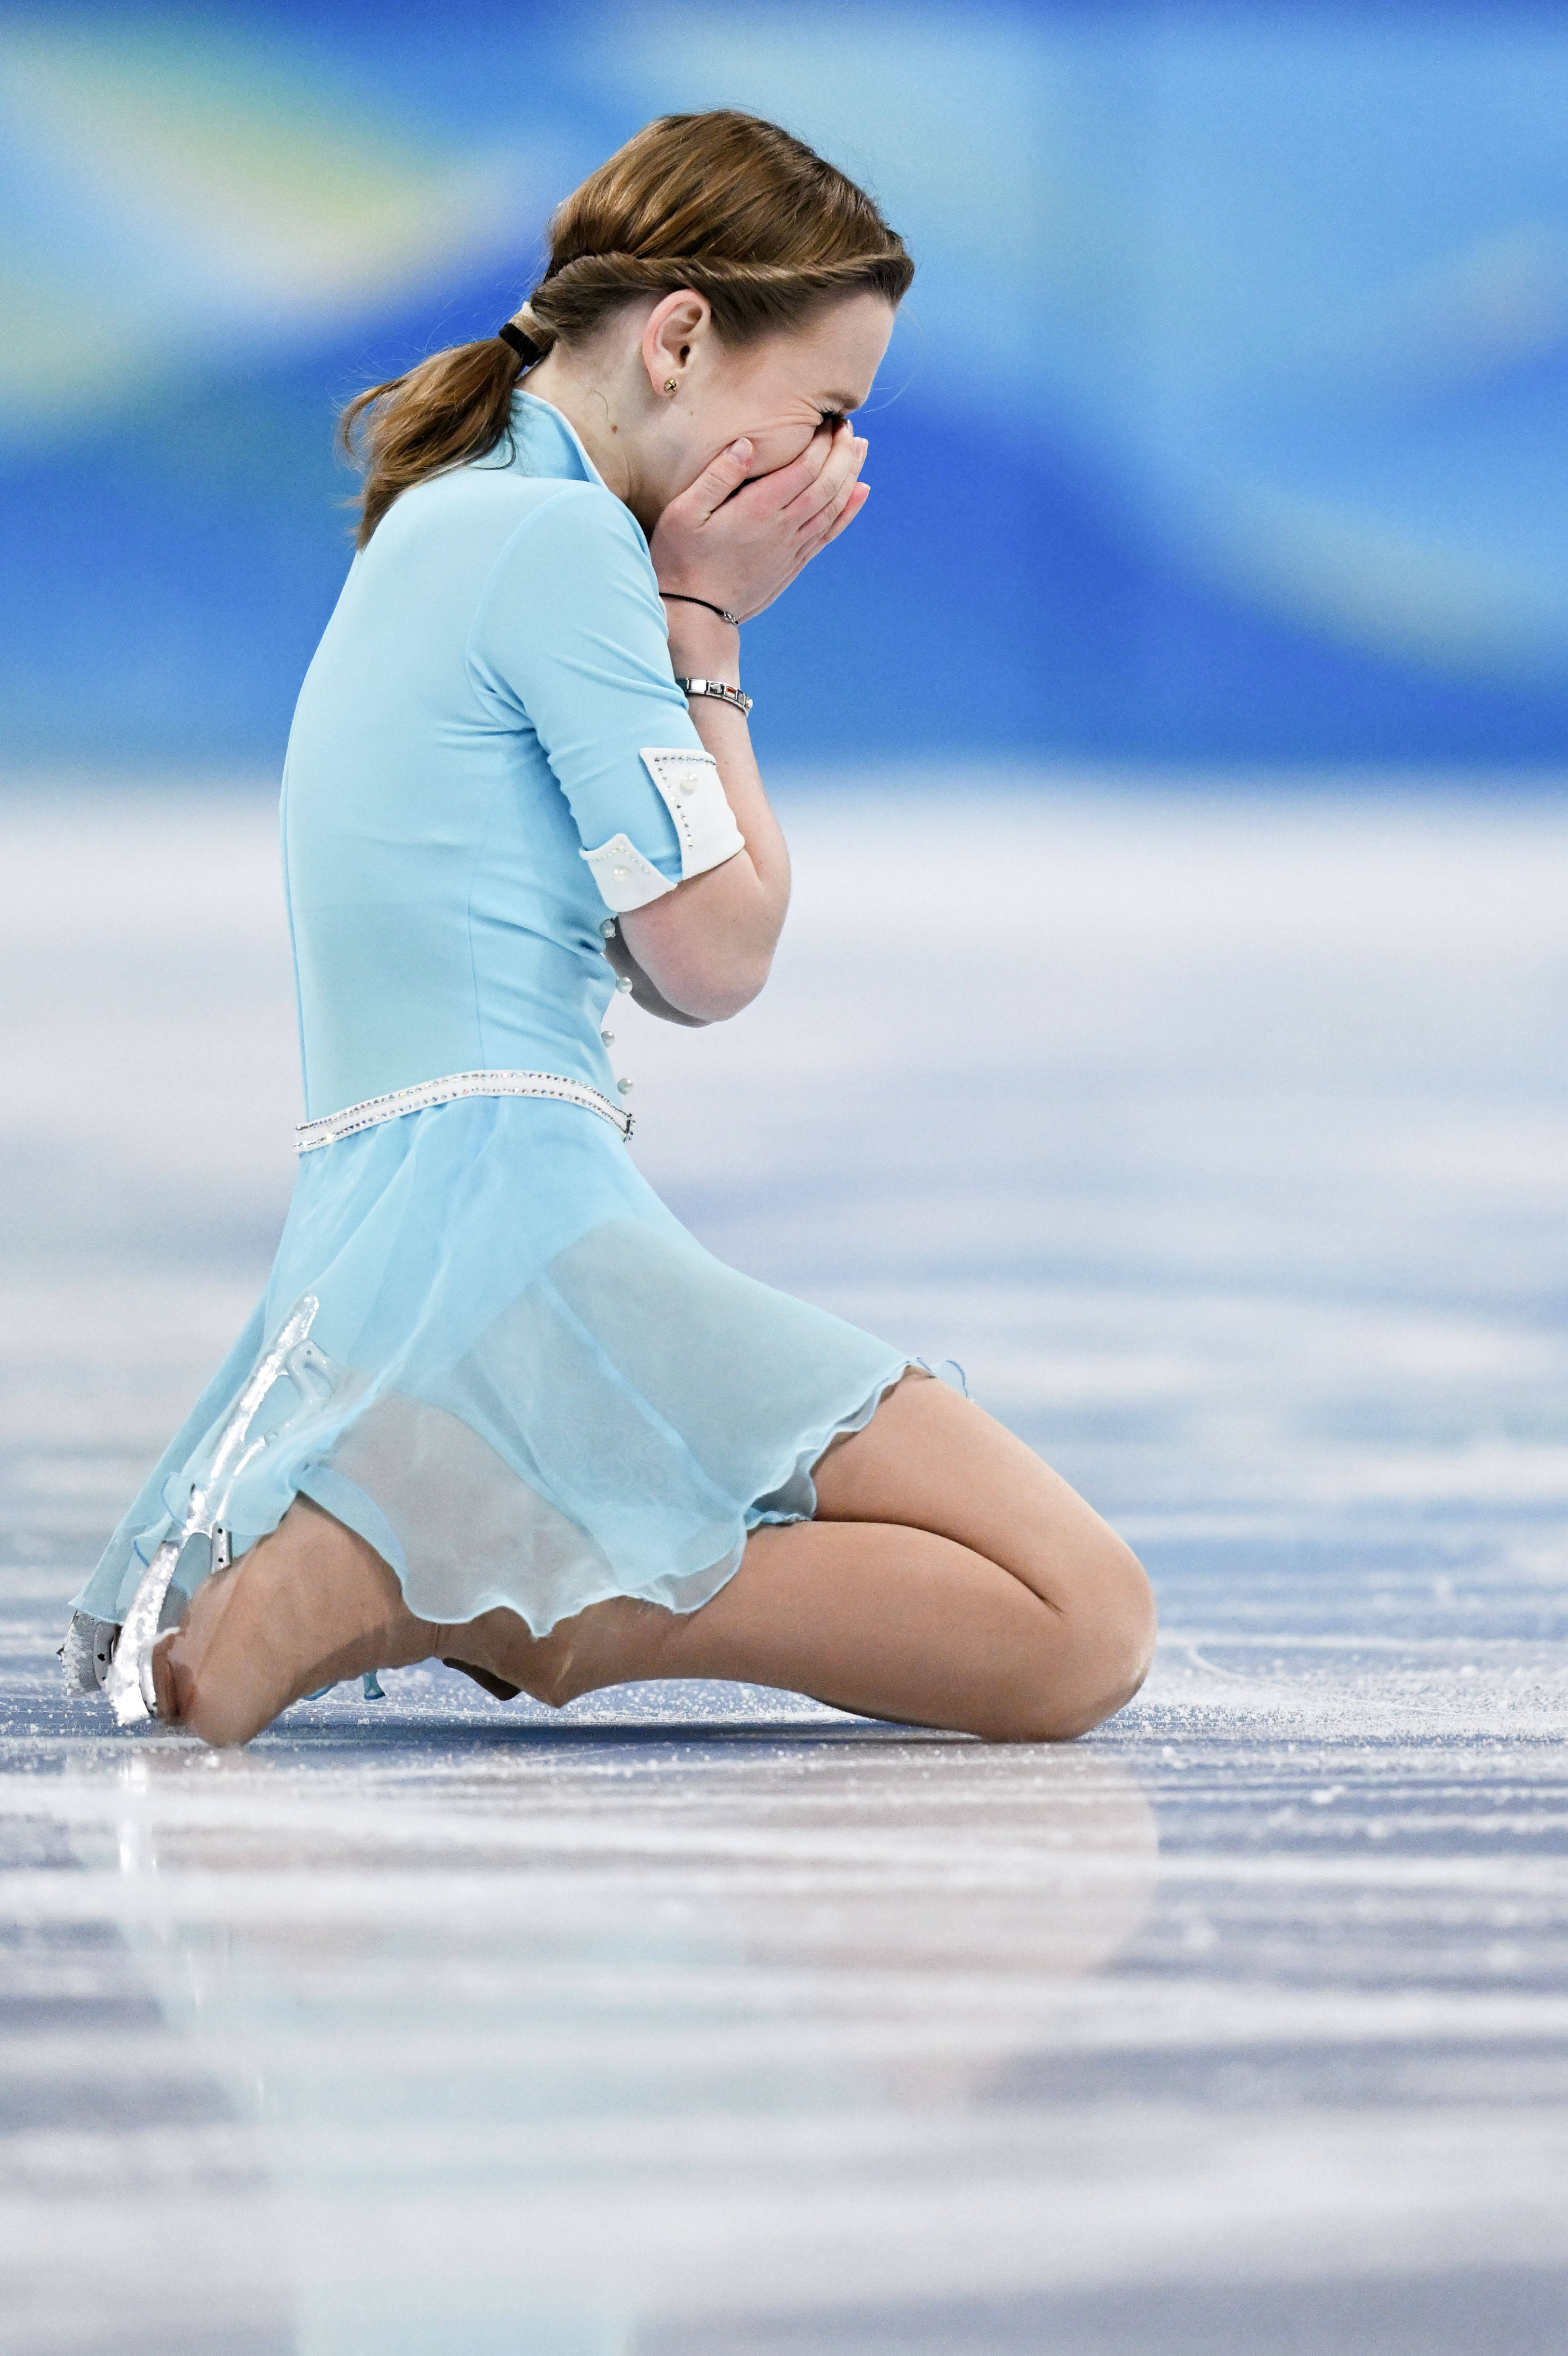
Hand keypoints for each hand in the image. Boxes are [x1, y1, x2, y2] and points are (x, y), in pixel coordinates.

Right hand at [650, 421, 868, 621]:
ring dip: (850, 474)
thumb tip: (747, 443)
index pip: (804, 467)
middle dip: (841, 451)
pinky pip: (830, 532)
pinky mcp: (794, 564)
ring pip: (833, 505)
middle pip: (827, 483)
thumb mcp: (684, 512)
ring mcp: (792, 548)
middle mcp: (783, 528)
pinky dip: (849, 510)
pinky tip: (860, 492)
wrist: (695, 615)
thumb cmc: (681, 559)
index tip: (825, 419)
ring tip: (861, 448)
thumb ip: (717, 476)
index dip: (820, 441)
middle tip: (846, 425)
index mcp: (758, 509)